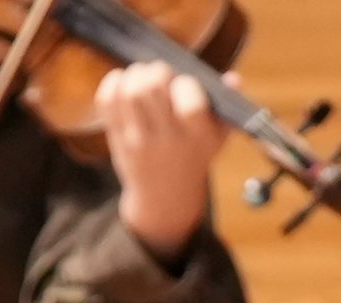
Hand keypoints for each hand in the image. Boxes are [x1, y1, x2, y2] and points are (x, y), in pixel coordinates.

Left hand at [99, 63, 220, 263]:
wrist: (164, 194)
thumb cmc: (195, 155)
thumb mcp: (219, 135)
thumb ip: (228, 106)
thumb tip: (233, 79)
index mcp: (197, 135)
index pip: (190, 105)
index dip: (185, 84)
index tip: (184, 85)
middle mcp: (167, 139)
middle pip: (152, 88)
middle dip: (156, 70)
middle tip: (160, 74)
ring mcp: (138, 140)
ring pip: (128, 92)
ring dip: (134, 74)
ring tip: (142, 76)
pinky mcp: (117, 139)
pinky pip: (106, 101)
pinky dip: (112, 82)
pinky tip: (123, 83)